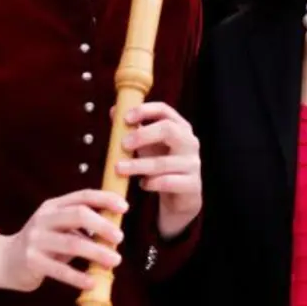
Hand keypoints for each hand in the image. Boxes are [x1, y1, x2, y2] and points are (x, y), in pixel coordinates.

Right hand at [0, 188, 128, 292]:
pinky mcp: (32, 261)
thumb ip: (82, 225)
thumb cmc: (43, 243)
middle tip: (120, 238)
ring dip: (97, 252)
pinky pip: (60, 269)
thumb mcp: (59, 227)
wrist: (6, 261)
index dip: (105, 199)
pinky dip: (78, 276)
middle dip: (103, 225)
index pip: (83, 196)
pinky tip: (92, 282)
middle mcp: (44, 218)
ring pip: (72, 242)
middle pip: (78, 214)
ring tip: (115, 261)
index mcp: (54, 205)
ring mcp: (36, 239)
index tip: (125, 207)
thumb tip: (115, 228)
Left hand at [116, 101, 201, 239]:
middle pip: (168, 130)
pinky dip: (151, 183)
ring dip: (137, 165)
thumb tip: (113, 111)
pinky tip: (143, 184)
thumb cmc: (161, 165)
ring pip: (163, 162)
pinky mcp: (191, 185)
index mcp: (179, 127)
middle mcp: (189, 142)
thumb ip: (133, 128)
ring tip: (119, 168)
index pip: (164, 110)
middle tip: (122, 144)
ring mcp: (193, 164)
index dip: (144, 110)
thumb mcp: (147, 145)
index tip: (125, 118)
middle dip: (142, 135)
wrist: (181, 196)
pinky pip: (167, 182)